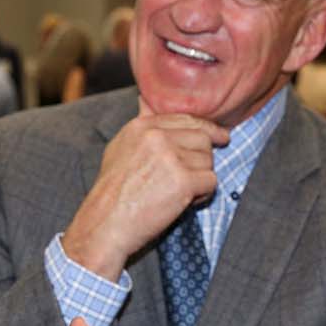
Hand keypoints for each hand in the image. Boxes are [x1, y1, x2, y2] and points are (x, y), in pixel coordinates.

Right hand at [61, 101, 228, 279]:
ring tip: (179, 194)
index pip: (186, 119)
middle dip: (202, 159)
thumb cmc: (112, 193)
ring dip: (201, 179)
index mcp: (142, 126)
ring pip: (208, 161)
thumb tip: (145, 101)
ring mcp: (170, 157)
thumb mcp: (119, 149)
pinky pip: (211, 182)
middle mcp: (157, 136)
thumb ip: (141, 129)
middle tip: (189, 178)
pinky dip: (203, 195)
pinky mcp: (182, 180)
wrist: (105, 225)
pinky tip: (184, 203)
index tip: (220, 137)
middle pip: (202, 138)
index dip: (206, 130)